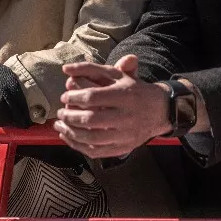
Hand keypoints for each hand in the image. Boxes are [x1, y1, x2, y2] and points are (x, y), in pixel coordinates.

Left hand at [54, 55, 171, 158]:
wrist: (160, 110)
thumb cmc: (134, 90)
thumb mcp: (118, 75)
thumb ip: (91, 69)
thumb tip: (65, 68)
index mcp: (124, 95)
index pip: (93, 97)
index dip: (74, 97)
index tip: (64, 96)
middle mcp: (126, 116)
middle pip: (90, 119)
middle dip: (70, 116)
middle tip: (60, 112)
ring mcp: (125, 135)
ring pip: (91, 139)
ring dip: (71, 133)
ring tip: (61, 125)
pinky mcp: (123, 147)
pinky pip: (97, 151)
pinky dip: (79, 146)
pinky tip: (69, 138)